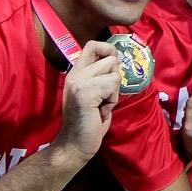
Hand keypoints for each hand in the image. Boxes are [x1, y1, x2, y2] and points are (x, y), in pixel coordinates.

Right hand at [50, 40, 122, 163]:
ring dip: (114, 91)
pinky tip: (100, 111)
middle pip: (111, 58)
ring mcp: (79, 82)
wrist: (74, 145)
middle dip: (115, 78)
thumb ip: (101, 76)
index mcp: (77, 72)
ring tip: (100, 105)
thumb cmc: (89, 121)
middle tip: (103, 97)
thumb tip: (117, 60)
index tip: (111, 66)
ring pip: (114, 72)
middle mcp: (76, 74)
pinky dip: (112, 100)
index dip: (108, 49)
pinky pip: (112, 85)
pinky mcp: (85, 93)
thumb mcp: (96, 93)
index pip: (92, 44)